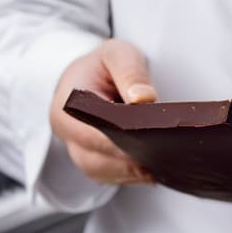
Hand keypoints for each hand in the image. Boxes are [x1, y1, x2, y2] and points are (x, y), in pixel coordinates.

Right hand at [49, 39, 157, 184]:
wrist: (92, 78)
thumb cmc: (103, 66)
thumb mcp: (117, 54)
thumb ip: (130, 72)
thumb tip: (145, 99)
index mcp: (67, 109)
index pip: (93, 134)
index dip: (120, 141)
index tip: (147, 143)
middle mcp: (69, 137)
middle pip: (98, 161)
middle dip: (130, 162)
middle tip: (164, 159)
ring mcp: (82, 154)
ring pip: (107, 175)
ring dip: (135, 173)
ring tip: (164, 165)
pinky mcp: (98, 165)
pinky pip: (115, 177)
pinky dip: (136, 175)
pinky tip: (158, 168)